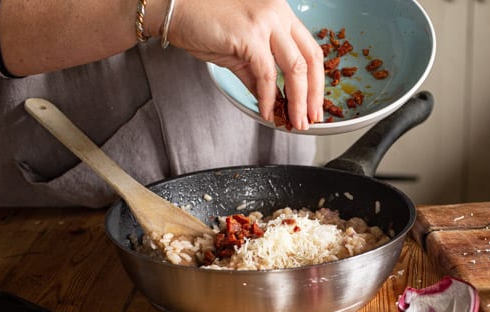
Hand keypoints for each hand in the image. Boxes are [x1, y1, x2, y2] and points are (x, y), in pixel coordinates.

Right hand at [169, 0, 324, 129]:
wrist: (173, 8)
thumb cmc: (202, 23)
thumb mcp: (240, 49)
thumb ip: (258, 74)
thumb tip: (272, 99)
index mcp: (280, 14)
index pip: (311, 50)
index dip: (317, 81)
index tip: (315, 105)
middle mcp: (278, 13)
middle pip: (310, 60)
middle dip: (313, 96)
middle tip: (310, 120)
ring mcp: (265, 21)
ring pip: (294, 68)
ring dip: (297, 102)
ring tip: (293, 122)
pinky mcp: (249, 34)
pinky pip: (266, 74)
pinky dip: (269, 98)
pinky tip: (267, 113)